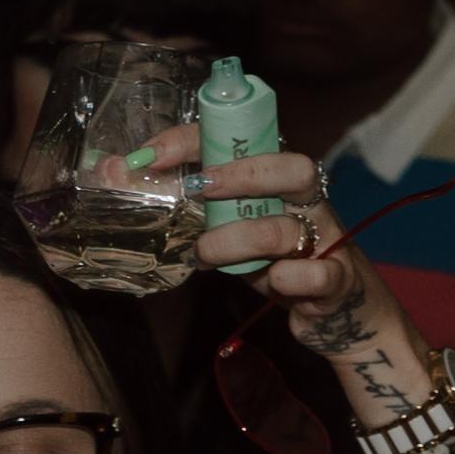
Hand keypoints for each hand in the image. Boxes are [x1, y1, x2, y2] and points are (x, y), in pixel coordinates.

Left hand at [169, 136, 444, 419]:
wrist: (337, 313)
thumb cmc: (275, 260)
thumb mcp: (232, 227)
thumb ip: (189, 207)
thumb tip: (118, 176)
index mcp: (279, 182)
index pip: (247, 142)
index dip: (198, 140)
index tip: (151, 154)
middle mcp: (308, 204)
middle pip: (294, 169)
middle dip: (241, 174)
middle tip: (198, 189)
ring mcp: (327, 241)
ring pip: (290, 229)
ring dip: (241, 238)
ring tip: (204, 253)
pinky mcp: (337, 283)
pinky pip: (320, 275)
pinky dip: (293, 277)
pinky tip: (272, 281)